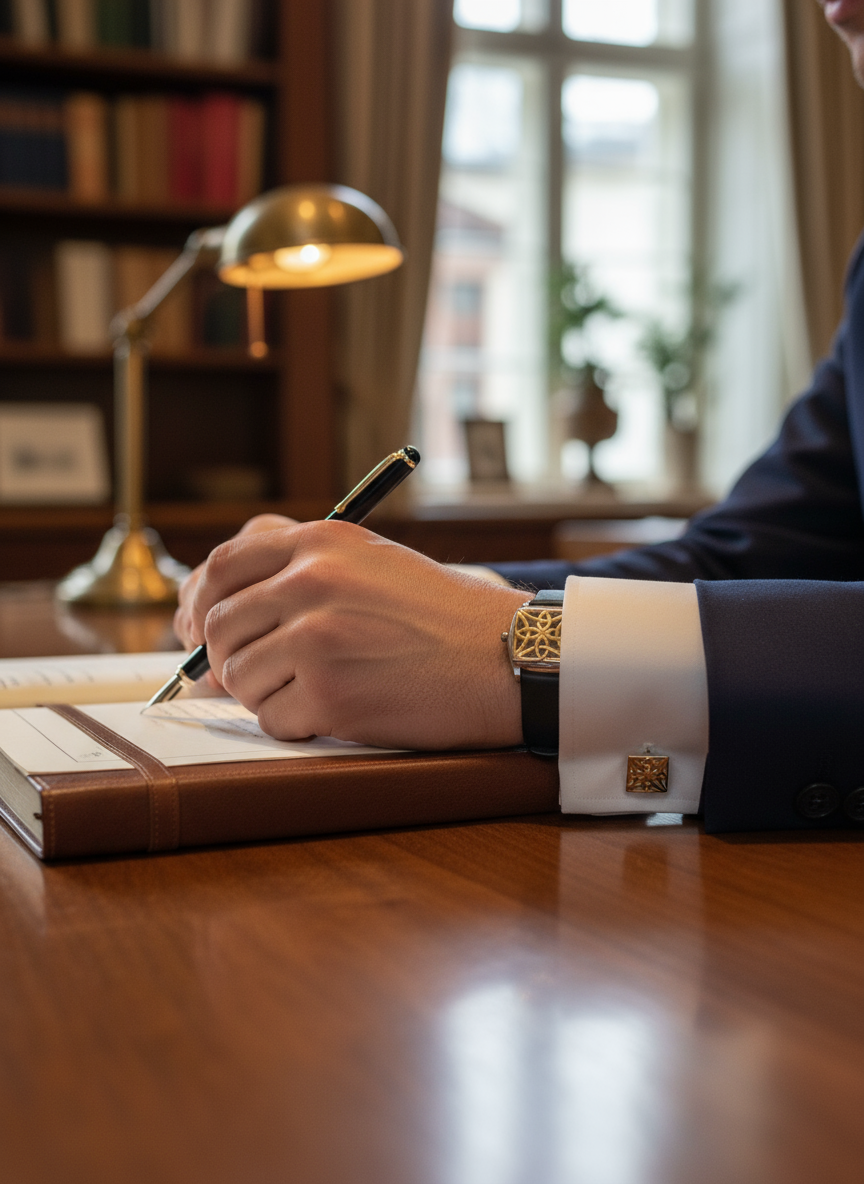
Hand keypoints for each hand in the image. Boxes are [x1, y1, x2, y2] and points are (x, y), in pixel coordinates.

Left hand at [185, 519, 525, 749]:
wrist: (505, 656)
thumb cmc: (442, 615)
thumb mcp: (370, 561)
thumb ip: (297, 570)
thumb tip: (218, 616)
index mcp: (319, 543)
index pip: (222, 566)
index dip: (200, 603)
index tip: (198, 631)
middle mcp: (311, 582)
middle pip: (221, 628)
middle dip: (230, 659)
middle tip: (263, 674)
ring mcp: (317, 639)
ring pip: (239, 678)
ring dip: (266, 694)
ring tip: (317, 689)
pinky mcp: (329, 695)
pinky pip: (272, 720)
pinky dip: (295, 724)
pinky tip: (336, 711)